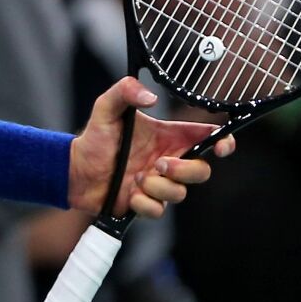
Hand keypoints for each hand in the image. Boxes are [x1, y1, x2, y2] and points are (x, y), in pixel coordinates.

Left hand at [69, 78, 232, 217]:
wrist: (76, 170)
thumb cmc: (96, 137)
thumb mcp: (106, 108)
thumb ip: (125, 91)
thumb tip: (150, 97)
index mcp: (168, 137)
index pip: (207, 138)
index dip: (224, 142)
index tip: (223, 146)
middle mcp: (169, 160)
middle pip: (202, 171)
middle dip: (185, 170)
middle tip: (159, 163)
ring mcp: (159, 184)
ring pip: (181, 193)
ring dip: (158, 186)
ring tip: (135, 177)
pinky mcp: (147, 203)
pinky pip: (159, 210)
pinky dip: (144, 203)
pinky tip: (129, 193)